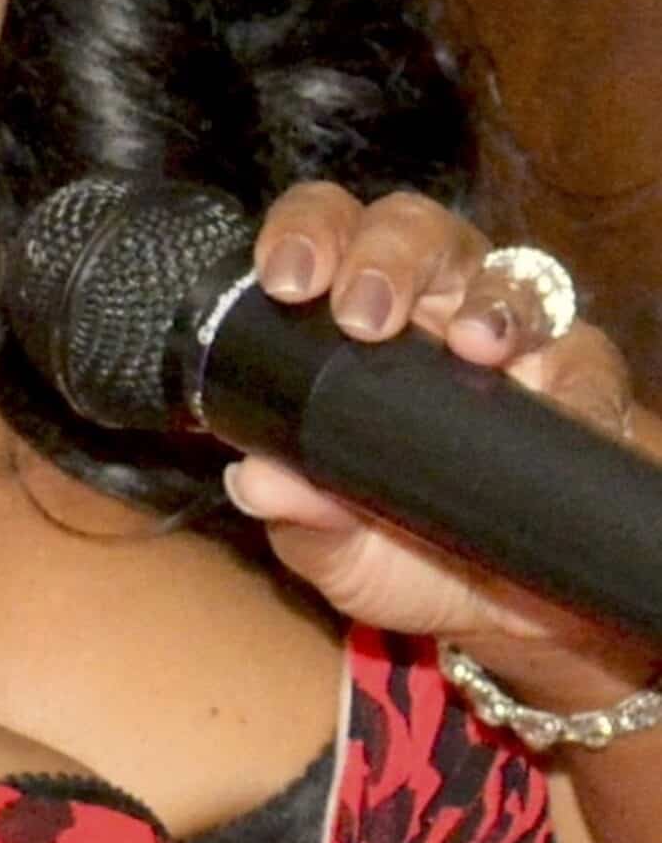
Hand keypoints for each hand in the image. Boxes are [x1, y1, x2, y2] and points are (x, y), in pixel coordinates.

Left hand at [221, 183, 640, 664]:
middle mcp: (436, 309)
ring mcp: (515, 341)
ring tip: (469, 342)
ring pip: (506, 273)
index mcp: (357, 322)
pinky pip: (584, 357)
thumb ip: (297, 512)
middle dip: (386, 257)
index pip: (330, 236)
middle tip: (363, 315)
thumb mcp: (336, 545)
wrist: (502, 610)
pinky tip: (545, 392)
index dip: (307, 234)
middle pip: (416, 232)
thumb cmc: (406, 550)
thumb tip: (257, 481)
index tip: (286, 279)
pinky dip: (565, 370)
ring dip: (487, 298)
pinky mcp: (582, 385)